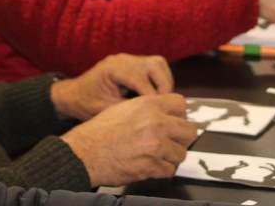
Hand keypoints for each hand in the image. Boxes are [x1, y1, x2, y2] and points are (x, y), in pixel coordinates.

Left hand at [50, 54, 172, 120]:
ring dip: (164, 82)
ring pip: (158, 64)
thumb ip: (127, 110)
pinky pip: (154, 67)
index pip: (141, 79)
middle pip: (155, 65)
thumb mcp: (104, 111)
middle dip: (164, 86)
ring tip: (162, 102)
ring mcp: (128, 59)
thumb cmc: (85, 104)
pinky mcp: (133, 64)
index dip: (153, 97)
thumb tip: (152, 116)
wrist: (73, 95)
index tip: (160, 113)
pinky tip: (156, 98)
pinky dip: (160, 81)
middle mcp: (123, 60)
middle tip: (165, 106)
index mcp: (113, 69)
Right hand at [61, 94, 197, 186]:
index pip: (181, 105)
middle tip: (171, 141)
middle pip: (189, 130)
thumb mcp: (124, 107)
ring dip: (171, 156)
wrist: (84, 153)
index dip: (179, 115)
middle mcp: (155, 123)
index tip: (175, 121)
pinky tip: (150, 164)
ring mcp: (155, 145)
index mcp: (148, 104)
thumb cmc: (99, 132)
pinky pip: (170, 170)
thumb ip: (148, 108)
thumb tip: (166, 114)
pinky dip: (162, 170)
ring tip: (157, 154)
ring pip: (181, 153)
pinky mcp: (152, 166)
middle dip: (181, 138)